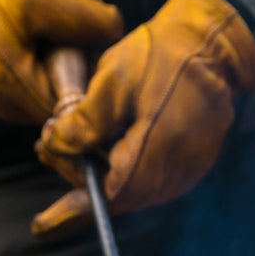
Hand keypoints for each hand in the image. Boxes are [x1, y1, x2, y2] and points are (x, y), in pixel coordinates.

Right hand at [0, 0, 123, 124]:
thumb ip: (87, 18)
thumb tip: (119, 34)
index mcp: (24, 94)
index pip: (81, 106)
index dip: (93, 77)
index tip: (90, 47)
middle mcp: (17, 113)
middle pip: (71, 105)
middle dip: (78, 73)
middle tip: (66, 37)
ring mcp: (10, 111)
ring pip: (56, 98)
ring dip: (63, 72)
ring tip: (46, 38)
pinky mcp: (7, 103)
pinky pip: (40, 92)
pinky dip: (47, 72)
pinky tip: (36, 47)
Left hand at [34, 0, 254, 221]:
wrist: (211, 47)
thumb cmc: (163, 58)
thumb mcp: (115, 81)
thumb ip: (85, 121)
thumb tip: (57, 146)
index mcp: (152, 159)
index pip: (105, 198)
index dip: (71, 202)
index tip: (42, 208)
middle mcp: (172, 179)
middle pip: (116, 196)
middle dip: (78, 176)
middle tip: (46, 144)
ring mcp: (185, 176)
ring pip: (131, 189)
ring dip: (97, 170)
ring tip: (68, 139)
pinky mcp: (190, 168)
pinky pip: (148, 179)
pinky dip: (120, 166)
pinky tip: (103, 141)